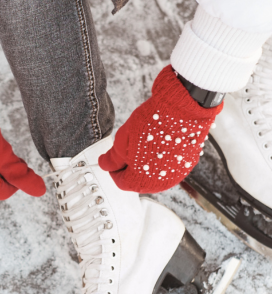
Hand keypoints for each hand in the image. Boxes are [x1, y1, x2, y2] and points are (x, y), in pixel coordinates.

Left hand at [98, 65, 222, 192]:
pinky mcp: (187, 165)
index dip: (114, 169)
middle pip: (138, 181)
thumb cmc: (152, 124)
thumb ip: (112, 159)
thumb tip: (105, 165)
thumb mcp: (122, 141)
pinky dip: (162, 159)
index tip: (114, 158)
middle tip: (129, 149)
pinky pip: (169, 167)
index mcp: (139, 181)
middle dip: (130, 167)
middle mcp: (159, 184)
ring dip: (146, 164)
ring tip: (144, 144)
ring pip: (154, 174)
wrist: (182, 109)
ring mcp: (175, 175)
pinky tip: (159, 143)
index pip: (120, 182)